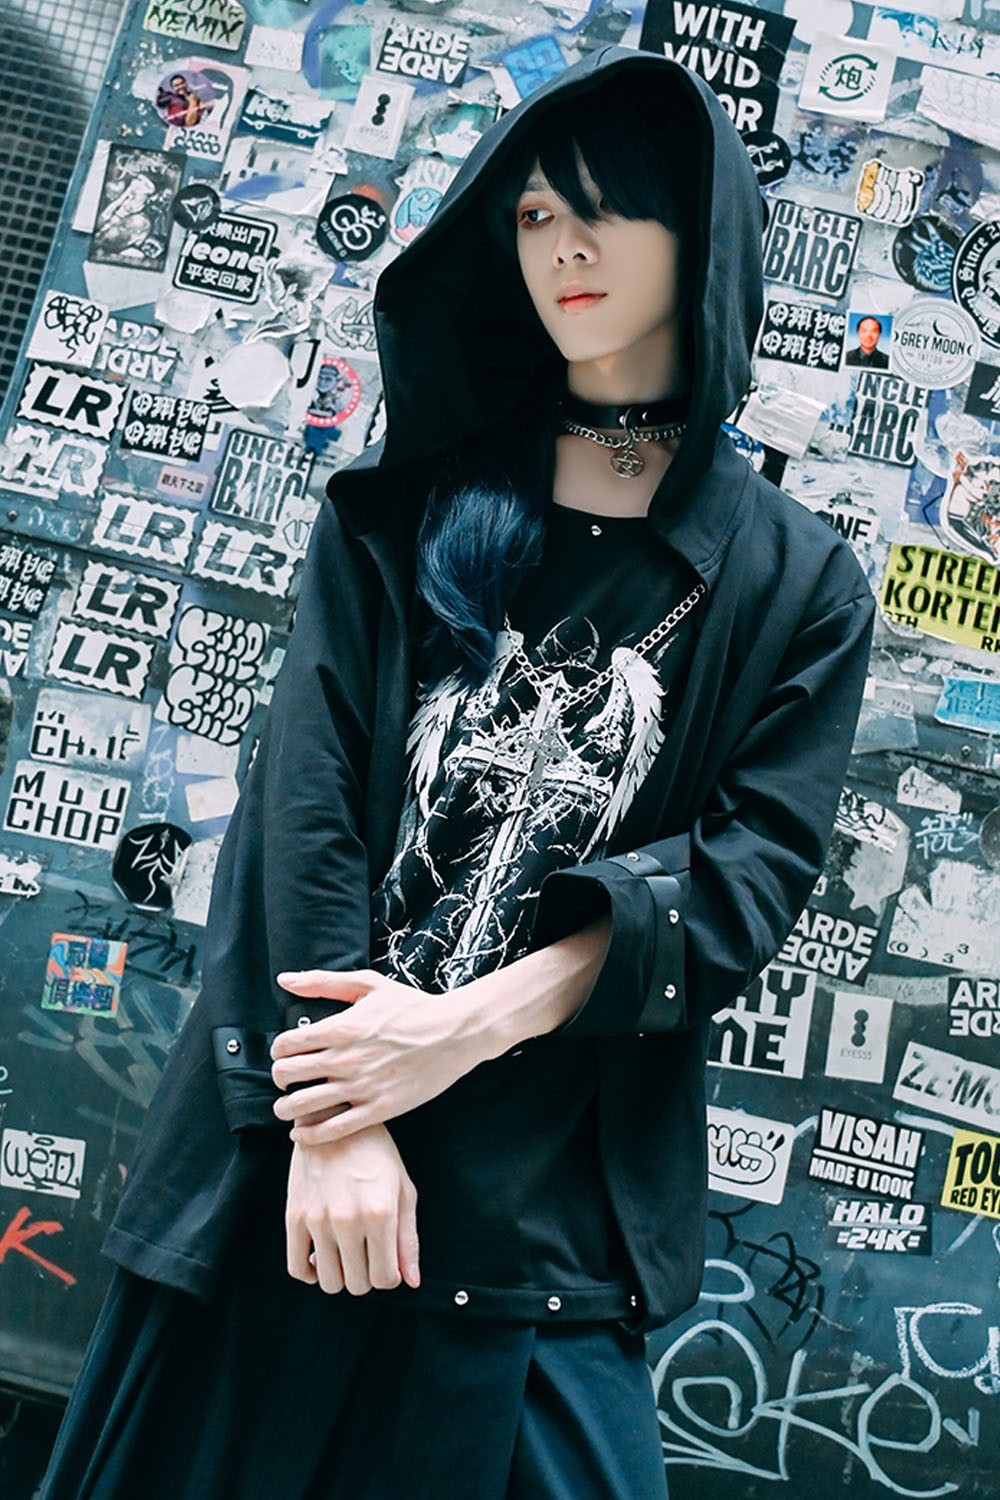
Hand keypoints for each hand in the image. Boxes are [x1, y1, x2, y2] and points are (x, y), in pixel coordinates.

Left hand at [270, 969, 482, 1143]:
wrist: (454, 1033)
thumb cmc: (412, 1006)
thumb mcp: (368, 985)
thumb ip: (323, 982)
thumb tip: (285, 980)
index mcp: (339, 1028)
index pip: (285, 1044)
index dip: (278, 1050)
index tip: (285, 1053)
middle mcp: (344, 1059)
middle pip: (287, 1074)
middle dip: (279, 1077)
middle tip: (286, 1079)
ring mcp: (360, 1087)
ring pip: (302, 1106)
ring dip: (285, 1108)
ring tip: (287, 1107)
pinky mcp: (377, 1109)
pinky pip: (332, 1130)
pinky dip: (309, 1134)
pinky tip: (302, 1133)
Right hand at [285, 1125, 419, 1294]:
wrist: (334, 1118)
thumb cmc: (376, 1153)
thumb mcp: (403, 1189)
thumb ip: (408, 1238)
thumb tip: (411, 1282)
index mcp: (380, 1213)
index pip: (385, 1278)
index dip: (389, 1275)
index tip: (387, 1261)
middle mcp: (348, 1220)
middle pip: (358, 1284)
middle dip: (367, 1276)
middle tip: (367, 1254)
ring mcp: (318, 1219)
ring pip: (330, 1281)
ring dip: (341, 1276)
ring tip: (346, 1254)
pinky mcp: (294, 1215)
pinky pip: (296, 1268)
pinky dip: (310, 1272)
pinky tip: (321, 1256)